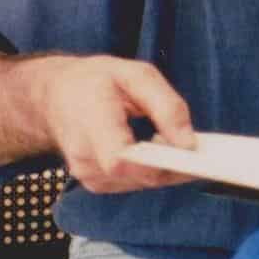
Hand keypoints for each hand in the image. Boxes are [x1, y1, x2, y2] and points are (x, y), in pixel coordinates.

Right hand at [32, 55, 197, 194]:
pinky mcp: (97, 183)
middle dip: (175, 164)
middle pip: (139, 176)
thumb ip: (166, 106)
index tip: (190, 154)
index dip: (159, 161)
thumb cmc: (95, 81)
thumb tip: (189, 142)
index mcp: (92, 122)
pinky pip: (135, 183)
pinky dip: (152, 171)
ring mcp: (89, 175)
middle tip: (202, 149)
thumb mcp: (136, 75)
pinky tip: (158, 152)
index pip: (121, 159)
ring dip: (166, 168)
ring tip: (177, 144)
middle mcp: (86, 157)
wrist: (56, 96)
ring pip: (141, 183)